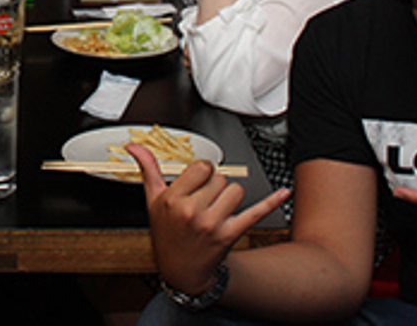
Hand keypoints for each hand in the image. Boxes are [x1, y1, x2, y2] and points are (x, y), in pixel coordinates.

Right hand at [132, 142, 290, 297]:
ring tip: (216, 210)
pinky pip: (254, 213)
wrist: (181, 271)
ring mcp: (212, 224)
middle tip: (203, 202)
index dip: (202, 172)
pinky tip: (283, 194)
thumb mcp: (153, 202)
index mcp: (173, 199)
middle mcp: (192, 211)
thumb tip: (134, 146)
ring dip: (229, 197)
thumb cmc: (167, 234)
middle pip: (219, 178)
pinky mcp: (229, 234)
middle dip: (214, 187)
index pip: (201, 167)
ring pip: (235, 191)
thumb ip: (148, 170)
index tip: (197, 181)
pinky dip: (270, 203)